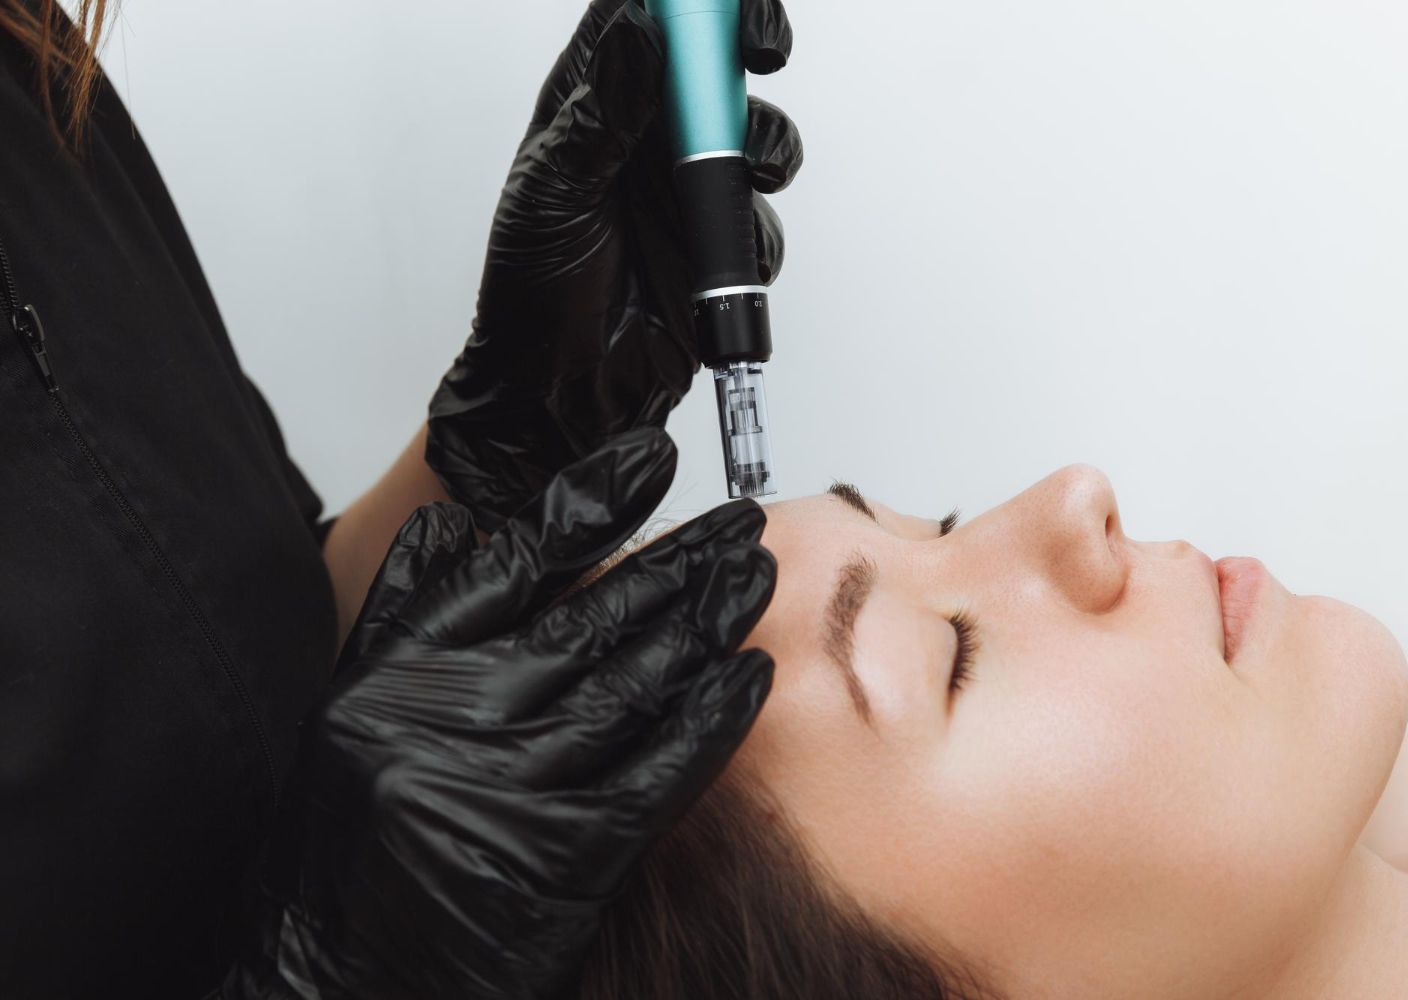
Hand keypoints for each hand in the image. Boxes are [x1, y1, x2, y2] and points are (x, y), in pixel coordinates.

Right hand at [222, 428, 776, 999]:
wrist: (333, 982)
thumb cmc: (343, 858)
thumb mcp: (349, 718)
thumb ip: (408, 614)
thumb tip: (455, 521)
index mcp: (400, 676)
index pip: (514, 560)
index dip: (590, 500)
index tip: (649, 457)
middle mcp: (453, 718)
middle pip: (590, 613)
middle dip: (677, 561)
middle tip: (738, 522)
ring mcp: (511, 786)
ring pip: (633, 680)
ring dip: (706, 623)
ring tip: (755, 576)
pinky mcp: (562, 858)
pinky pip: (655, 773)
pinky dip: (708, 721)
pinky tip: (750, 678)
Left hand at [426, 0, 802, 531]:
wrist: (564, 390)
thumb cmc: (533, 291)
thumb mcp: (556, 189)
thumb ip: (604, 110)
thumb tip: (641, 32)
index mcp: (594, 105)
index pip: (645, 19)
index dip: (689, 2)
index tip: (721, 3)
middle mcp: (645, 138)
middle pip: (713, 62)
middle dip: (749, 45)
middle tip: (762, 52)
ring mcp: (685, 190)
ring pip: (755, 136)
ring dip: (763, 146)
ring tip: (740, 176)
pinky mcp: (717, 243)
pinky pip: (761, 217)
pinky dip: (751, 234)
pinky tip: (718, 258)